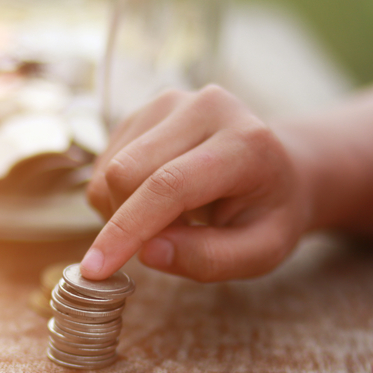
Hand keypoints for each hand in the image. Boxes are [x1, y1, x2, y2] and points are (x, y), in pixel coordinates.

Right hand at [81, 85, 311, 281]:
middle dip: (124, 223)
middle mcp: (205, 107)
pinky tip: (154, 200)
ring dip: (121, 210)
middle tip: (158, 245)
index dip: (127, 230)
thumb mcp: (260, 252)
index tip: (96, 270)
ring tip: (167, 220)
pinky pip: (105, 163)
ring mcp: (172, 102)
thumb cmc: (268, 215)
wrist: (277, 170)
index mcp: (244, 142)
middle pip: (125, 173)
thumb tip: (147, 252)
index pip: (168, 185)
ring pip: (108, 169)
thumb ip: (210, 258)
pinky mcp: (146, 110)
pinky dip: (117, 196)